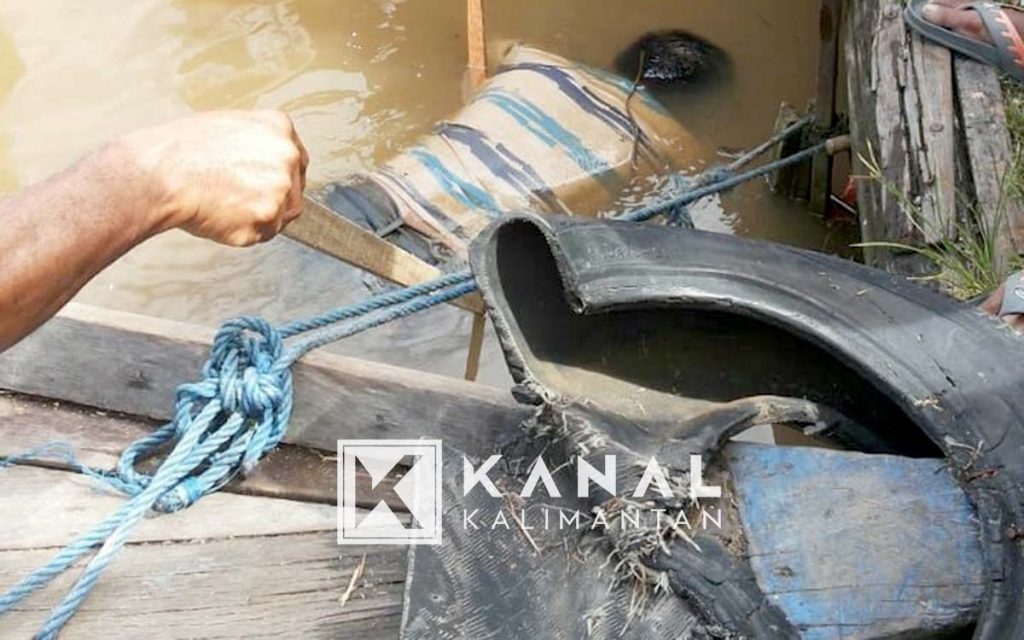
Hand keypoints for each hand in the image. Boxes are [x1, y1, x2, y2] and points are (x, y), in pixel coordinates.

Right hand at [119, 110, 307, 245]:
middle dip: (273, 199)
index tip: (268, 184)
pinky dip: (244, 232)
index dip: (282, 175)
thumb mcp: (226, 127)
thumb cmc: (181, 150)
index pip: (297, 160)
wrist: (160, 173)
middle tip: (240, 200)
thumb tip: (265, 160)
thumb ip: (256, 143)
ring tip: (224, 204)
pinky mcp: (268, 219)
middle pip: (294, 190)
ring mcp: (280, 190)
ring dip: (259, 217)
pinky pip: (263, 234)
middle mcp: (287, 157)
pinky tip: (220, 215)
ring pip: (281, 215)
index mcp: (279, 128)